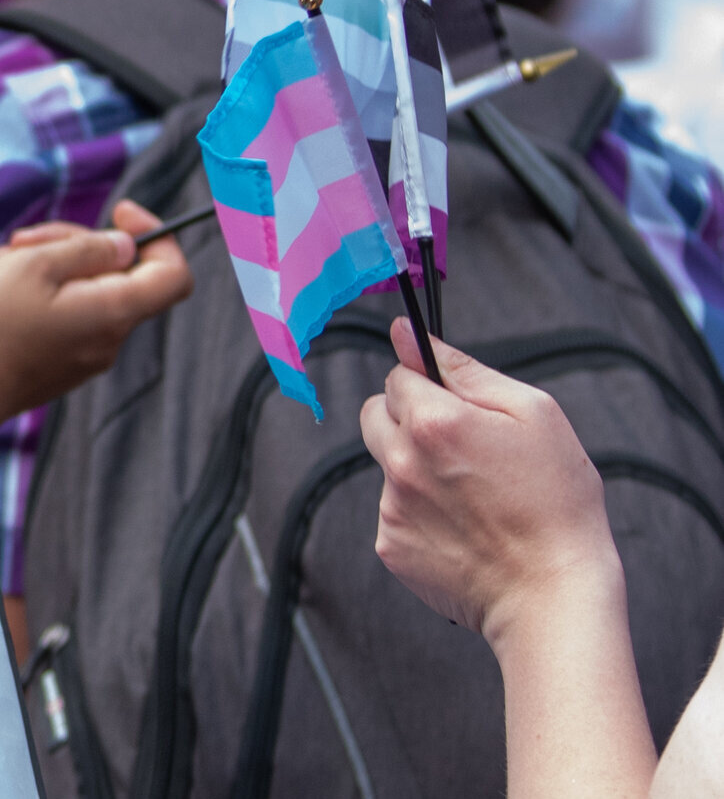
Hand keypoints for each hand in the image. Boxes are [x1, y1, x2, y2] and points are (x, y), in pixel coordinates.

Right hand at [0, 202, 193, 444]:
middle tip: (21, 240)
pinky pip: (64, 313)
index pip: (174, 275)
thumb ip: (88, 249)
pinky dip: (34, 291)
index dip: (157, 236)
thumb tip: (126, 247)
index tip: (119, 212)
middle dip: (73, 243)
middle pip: (117, 273)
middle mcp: (109, 338)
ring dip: (42, 264)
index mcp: (113, 311)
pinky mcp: (60, 363)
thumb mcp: (34, 264)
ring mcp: (85, 355)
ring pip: (83, 289)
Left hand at [359, 319, 621, 650]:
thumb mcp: (535, 416)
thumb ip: (464, 369)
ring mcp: (393, 507)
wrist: (557, 602)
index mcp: (433, 422)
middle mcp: (402, 461)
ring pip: (388, 465)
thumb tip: (406, 333)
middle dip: (409, 420)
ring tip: (474, 500)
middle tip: (462, 451)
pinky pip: (394, 512)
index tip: (458, 410)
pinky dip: (421, 516)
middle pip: (375, 414)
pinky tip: (465, 533)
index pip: (396, 376)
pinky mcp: (392, 548)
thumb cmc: (559, 507)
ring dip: (417, 470)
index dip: (428, 388)